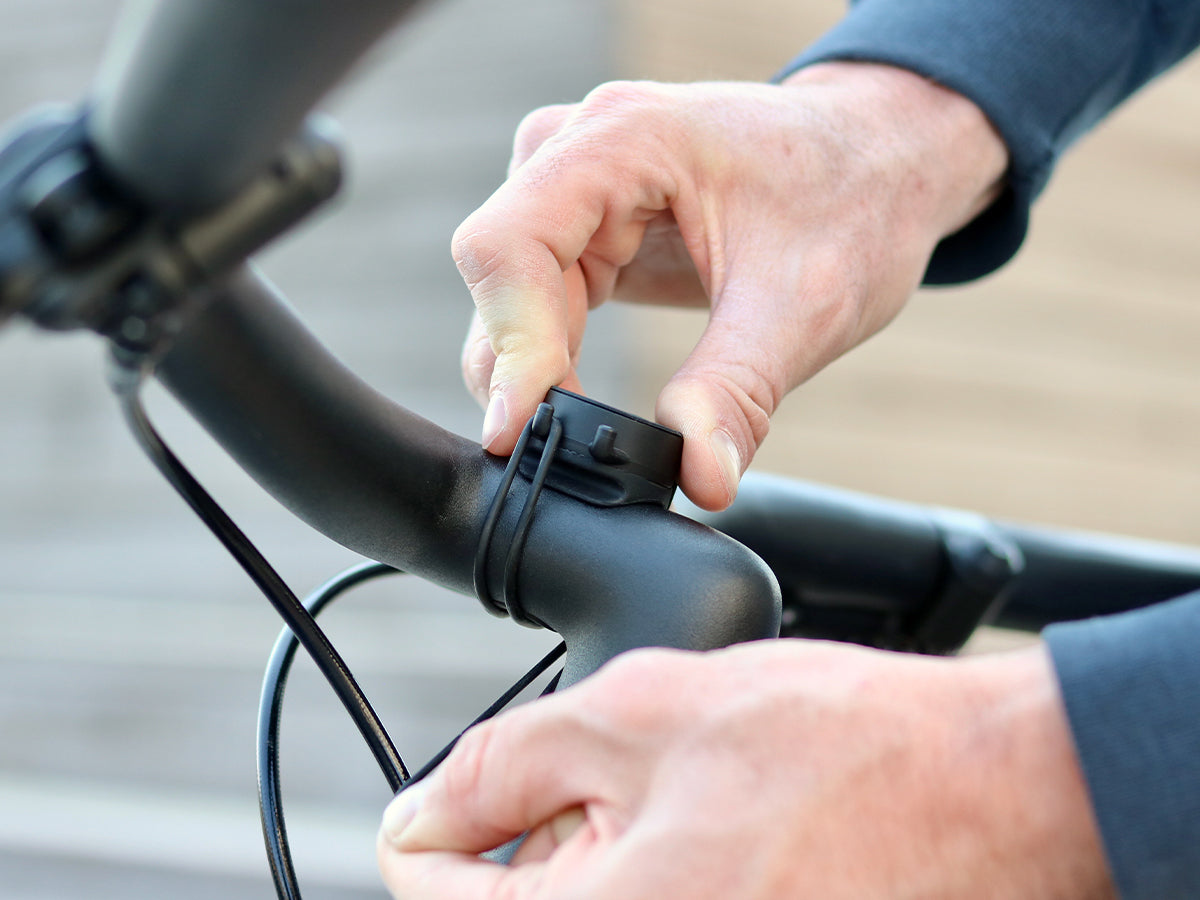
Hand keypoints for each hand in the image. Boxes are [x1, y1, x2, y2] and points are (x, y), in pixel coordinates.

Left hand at [377, 641, 1113, 898]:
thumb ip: (503, 764)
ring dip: (608, 855)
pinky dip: (660, 875)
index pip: (429, 892)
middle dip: (547, 834)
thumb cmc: (839, 752)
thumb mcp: (640, 712)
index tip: (499, 787)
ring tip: (700, 805)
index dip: (445, 820)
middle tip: (642, 781)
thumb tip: (420, 816)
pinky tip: (722, 837)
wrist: (989, 795)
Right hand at [456, 63, 1006, 509]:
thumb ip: (737, 392)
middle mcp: (580, 150)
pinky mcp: (586, 226)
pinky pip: (537, 300)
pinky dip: (551, 359)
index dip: (509, 344)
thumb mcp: (804, 303)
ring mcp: (576, 185)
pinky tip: (580, 403)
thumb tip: (699, 479)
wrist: (881, 164)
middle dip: (523, 371)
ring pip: (508, 295)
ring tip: (585, 434)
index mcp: (625, 139)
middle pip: (499, 275)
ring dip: (533, 371)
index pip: (510, 244)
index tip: (521, 430)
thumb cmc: (854, 202)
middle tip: (568, 455)